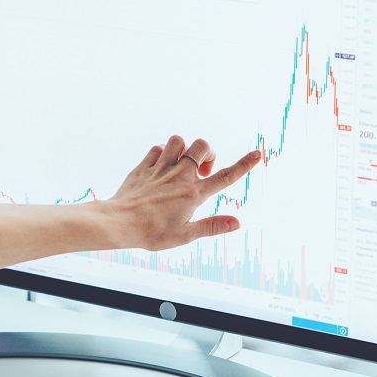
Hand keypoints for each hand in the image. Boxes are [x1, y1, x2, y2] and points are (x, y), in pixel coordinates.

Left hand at [106, 135, 261, 250]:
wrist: (118, 223)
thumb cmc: (151, 233)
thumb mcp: (185, 235)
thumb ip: (212, 226)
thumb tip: (237, 223)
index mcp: (193, 194)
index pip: (224, 177)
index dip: (243, 165)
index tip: (258, 154)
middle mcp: (179, 176)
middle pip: (202, 146)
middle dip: (208, 152)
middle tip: (202, 170)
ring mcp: (161, 169)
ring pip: (178, 140)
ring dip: (184, 149)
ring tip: (181, 165)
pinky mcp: (144, 167)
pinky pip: (157, 148)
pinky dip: (162, 153)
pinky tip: (161, 167)